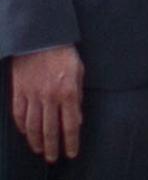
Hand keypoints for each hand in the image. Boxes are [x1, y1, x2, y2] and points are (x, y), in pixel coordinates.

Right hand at [10, 45, 82, 162]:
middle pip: (49, 130)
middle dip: (53, 147)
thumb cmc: (64, 54)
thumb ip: (77, 97)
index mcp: (68, 92)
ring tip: (40, 150)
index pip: (70, 125)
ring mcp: (32, 95)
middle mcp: (49, 97)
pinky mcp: (19, 91)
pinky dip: (21, 127)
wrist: (40, 38)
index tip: (71, 153)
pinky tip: (25, 134)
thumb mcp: (79, 73)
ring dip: (36, 141)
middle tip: (54, 159)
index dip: (71, 142)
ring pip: (32, 126)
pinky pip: (18, 114)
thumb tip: (76, 120)